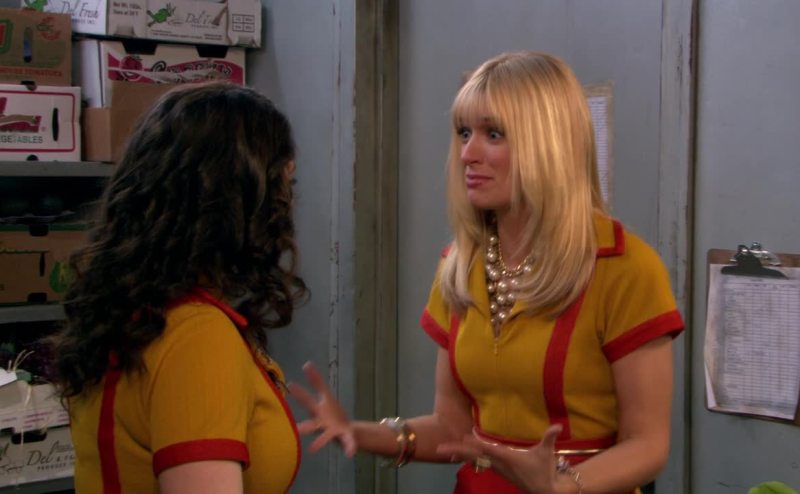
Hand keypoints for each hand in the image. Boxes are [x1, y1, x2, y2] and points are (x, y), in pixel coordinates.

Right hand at [288, 361, 357, 456]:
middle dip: (306, 426)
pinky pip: (347, 443)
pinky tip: (350, 454)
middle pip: (313, 424)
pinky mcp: (344, 438)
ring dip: (320, 442)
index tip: (291, 385)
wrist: (344, 431)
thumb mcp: (326, 395)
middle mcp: (322, 422)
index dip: (300, 393)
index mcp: (319, 410)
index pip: (308, 400)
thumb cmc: (330, 412)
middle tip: (297, 429)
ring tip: (312, 450)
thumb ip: (316, 380)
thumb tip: (306, 363)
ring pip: (325, 437)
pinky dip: (349, 447)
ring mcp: (332, 432)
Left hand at [437, 425, 562, 493]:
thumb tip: (558, 426)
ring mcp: (495, 468)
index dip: (476, 443)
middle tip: (439, 448)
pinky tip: (459, 455)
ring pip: (474, 460)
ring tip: (444, 450)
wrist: (544, 490)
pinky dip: (467, 457)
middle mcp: (498, 463)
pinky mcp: (496, 470)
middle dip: (457, 450)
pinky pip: (477, 462)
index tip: (463, 438)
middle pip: (474, 456)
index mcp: (508, 457)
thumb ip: (550, 437)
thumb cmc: (545, 470)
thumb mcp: (547, 453)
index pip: (488, 449)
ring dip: (459, 454)